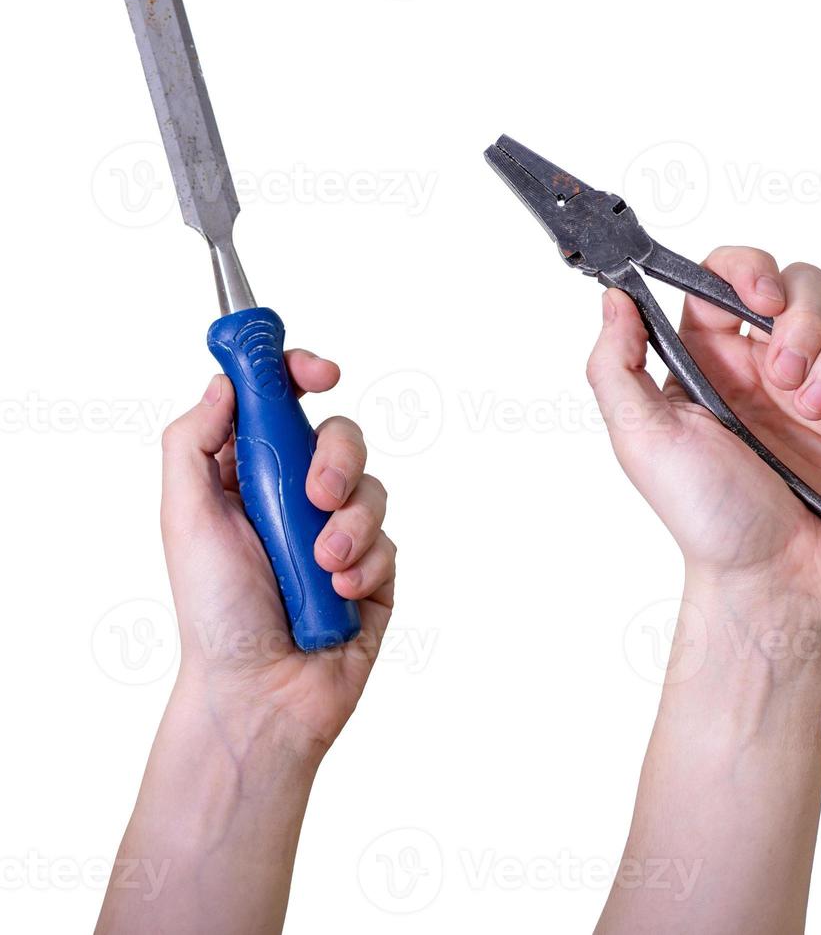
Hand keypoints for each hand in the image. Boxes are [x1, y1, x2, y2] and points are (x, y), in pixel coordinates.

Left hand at [160, 351, 395, 758]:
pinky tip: (337, 594)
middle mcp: (293, 498)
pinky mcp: (374, 570)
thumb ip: (193, 442)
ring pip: (372, 488)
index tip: (320, 372)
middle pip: (340, 435)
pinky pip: (389, 541)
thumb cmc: (214, 616)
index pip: (278, 403)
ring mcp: (337, 533)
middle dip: (336, 459)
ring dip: (348, 526)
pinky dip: (364, 566)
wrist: (260, 694)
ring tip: (321, 566)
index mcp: (243, 477)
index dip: (298, 374)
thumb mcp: (184, 518)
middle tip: (316, 493)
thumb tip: (225, 382)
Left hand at [585, 247, 820, 614]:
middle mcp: (770, 368)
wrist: (772, 581)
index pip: (732, 276)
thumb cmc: (706, 519)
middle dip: (803, 317)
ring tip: (816, 408)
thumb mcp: (641, 440)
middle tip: (786, 375)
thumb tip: (613, 298)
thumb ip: (615, 365)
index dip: (749, 271)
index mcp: (714, 359)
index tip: (757, 302)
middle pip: (803, 286)